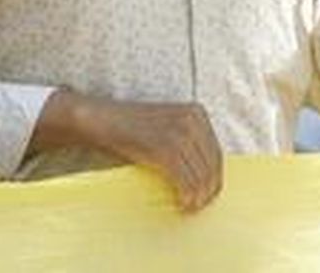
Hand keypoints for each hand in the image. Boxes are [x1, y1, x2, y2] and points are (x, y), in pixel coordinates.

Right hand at [84, 98, 222, 212]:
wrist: (103, 120)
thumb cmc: (133, 130)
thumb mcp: (168, 128)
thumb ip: (189, 143)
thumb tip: (207, 178)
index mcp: (197, 112)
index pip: (216, 153)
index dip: (215, 178)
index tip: (209, 195)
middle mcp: (192, 119)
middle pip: (211, 164)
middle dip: (209, 190)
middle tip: (199, 206)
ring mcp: (178, 132)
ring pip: (200, 174)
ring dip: (198, 196)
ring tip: (190, 207)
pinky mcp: (164, 146)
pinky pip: (184, 177)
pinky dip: (187, 194)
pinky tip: (183, 203)